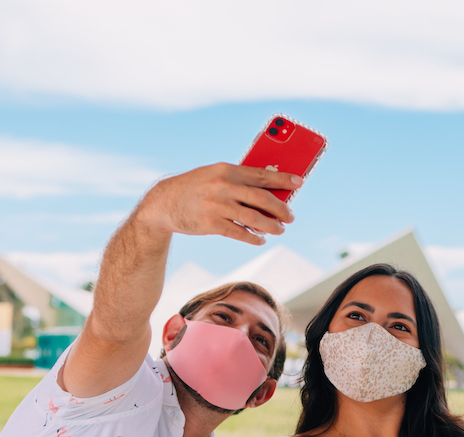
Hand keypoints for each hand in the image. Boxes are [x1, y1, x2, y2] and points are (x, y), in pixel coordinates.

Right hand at [135, 163, 301, 245]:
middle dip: (281, 209)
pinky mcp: (211, 224)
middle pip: (263, 198)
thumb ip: (239, 180)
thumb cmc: (196, 187)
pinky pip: (240, 232)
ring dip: (271, 226)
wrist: (164, 202)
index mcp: (227, 169)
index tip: (300, 181)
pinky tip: (260, 239)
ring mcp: (217, 205)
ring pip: (254, 218)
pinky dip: (253, 237)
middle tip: (290, 217)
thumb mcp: (215, 175)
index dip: (283, 178)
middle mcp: (223, 186)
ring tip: (279, 230)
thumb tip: (269, 190)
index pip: (262, 174)